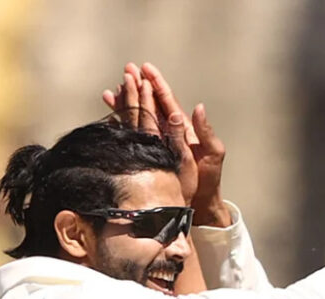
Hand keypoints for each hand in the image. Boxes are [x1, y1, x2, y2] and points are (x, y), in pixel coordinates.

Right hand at [102, 63, 229, 225]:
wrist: (202, 203)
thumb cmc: (210, 179)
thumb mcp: (213, 153)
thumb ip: (206, 131)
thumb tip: (198, 107)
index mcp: (183, 128)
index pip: (167, 100)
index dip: (157, 83)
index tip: (145, 68)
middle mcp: (169, 132)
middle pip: (150, 104)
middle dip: (138, 86)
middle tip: (126, 70)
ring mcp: (158, 143)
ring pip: (138, 118)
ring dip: (125, 105)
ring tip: (110, 92)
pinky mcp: (150, 156)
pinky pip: (133, 137)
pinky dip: (122, 127)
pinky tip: (110, 119)